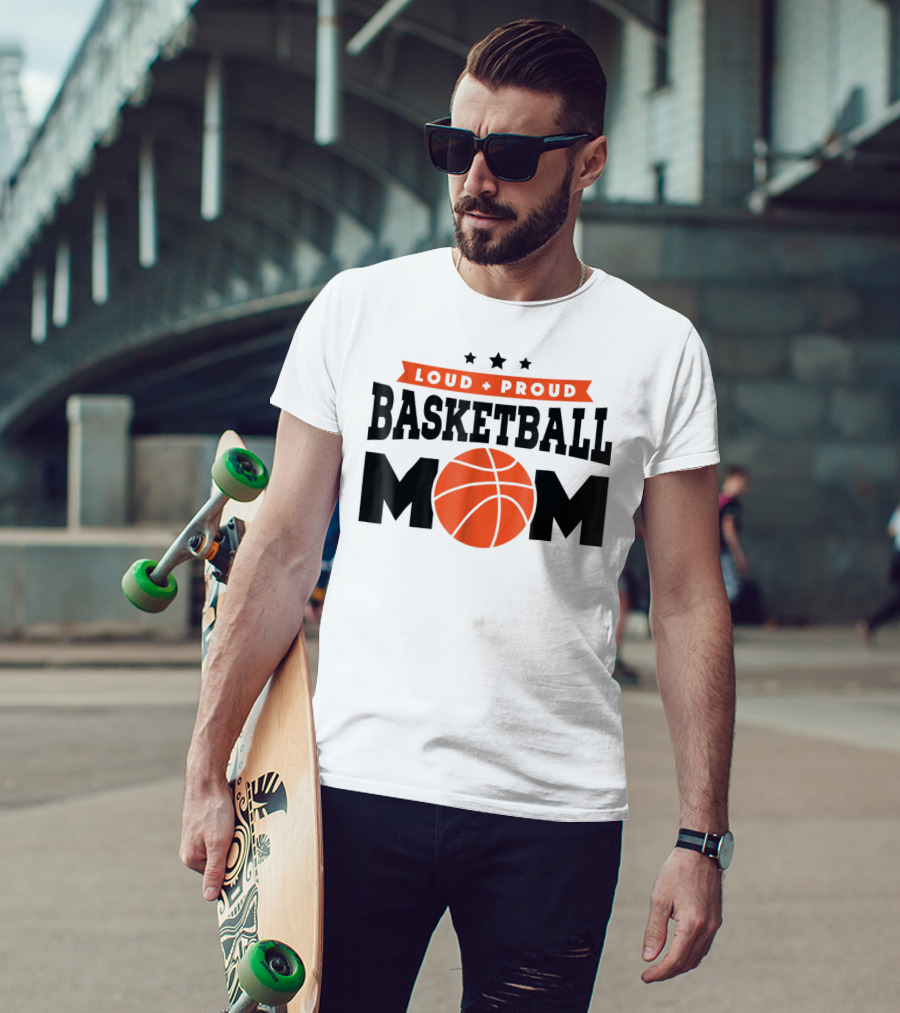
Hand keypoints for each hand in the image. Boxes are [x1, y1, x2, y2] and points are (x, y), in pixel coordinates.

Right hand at [180, 774, 234, 900]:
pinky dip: (232, 827)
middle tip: (241, 836)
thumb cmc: (212, 809)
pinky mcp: (205, 824)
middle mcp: (192, 849)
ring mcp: (198, 836)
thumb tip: (209, 897)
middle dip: (234, 851)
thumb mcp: (218, 843)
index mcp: (192, 858)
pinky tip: (234, 817)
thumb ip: (215, 870)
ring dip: (235, 838)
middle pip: (221, 860)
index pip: (218, 876)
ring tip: (237, 825)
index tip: (245, 861)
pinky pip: (223, 832)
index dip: (233, 868)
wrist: (207, 778)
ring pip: (224, 845)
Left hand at [641, 848, 722, 982]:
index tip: (645, 977)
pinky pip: (704, 946)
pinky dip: (690, 954)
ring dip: (680, 965)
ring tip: (661, 965)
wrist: (700, 852)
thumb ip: (654, 930)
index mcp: (692, 924)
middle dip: (668, 971)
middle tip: (650, 973)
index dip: (659, 972)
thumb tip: (648, 957)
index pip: (675, 959)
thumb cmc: (677, 872)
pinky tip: (678, 951)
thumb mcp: (659, 899)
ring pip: (697, 957)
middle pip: (687, 962)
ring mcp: (714, 925)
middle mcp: (707, 928)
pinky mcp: (716, 920)